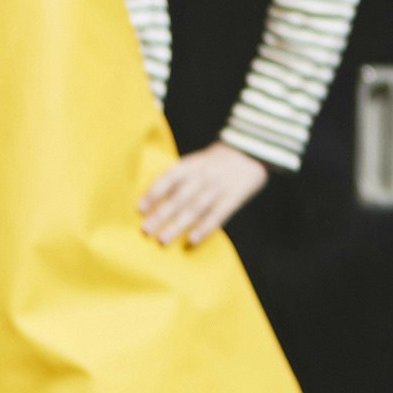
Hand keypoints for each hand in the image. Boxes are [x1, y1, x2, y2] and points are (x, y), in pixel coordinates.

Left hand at [140, 145, 268, 247]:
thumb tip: (153, 199)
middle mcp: (204, 176)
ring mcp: (219, 188)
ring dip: (178, 225)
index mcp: (192, 164)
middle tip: (146, 230)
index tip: (140, 209)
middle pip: (180, 197)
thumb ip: (179, 177)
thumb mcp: (197, 161)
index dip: (154, 193)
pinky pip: (218, 216)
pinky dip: (205, 229)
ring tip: (163, 240)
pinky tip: (193, 240)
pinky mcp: (234, 198)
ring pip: (195, 209)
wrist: (252, 151)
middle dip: (161, 215)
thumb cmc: (216, 161)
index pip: (169, 178)